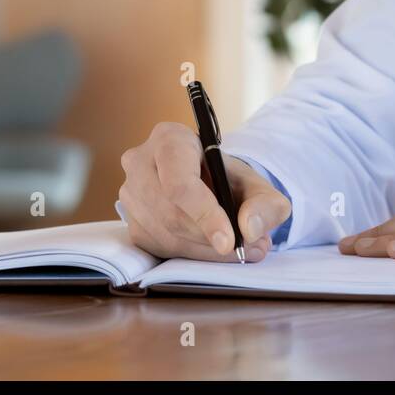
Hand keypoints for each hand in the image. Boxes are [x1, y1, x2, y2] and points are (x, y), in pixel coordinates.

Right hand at [118, 122, 291, 261]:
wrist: (209, 185)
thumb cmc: (229, 180)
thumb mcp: (258, 186)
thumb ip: (265, 204)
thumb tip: (249, 229)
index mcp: (170, 138)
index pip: (180, 182)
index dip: (205, 214)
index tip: (229, 241)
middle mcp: (140, 161)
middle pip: (170, 212)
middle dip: (208, 237)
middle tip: (243, 249)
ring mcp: (130, 192)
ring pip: (164, 234)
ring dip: (201, 250)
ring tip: (233, 248)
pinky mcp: (130, 221)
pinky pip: (156, 248)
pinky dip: (188, 256)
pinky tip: (208, 248)